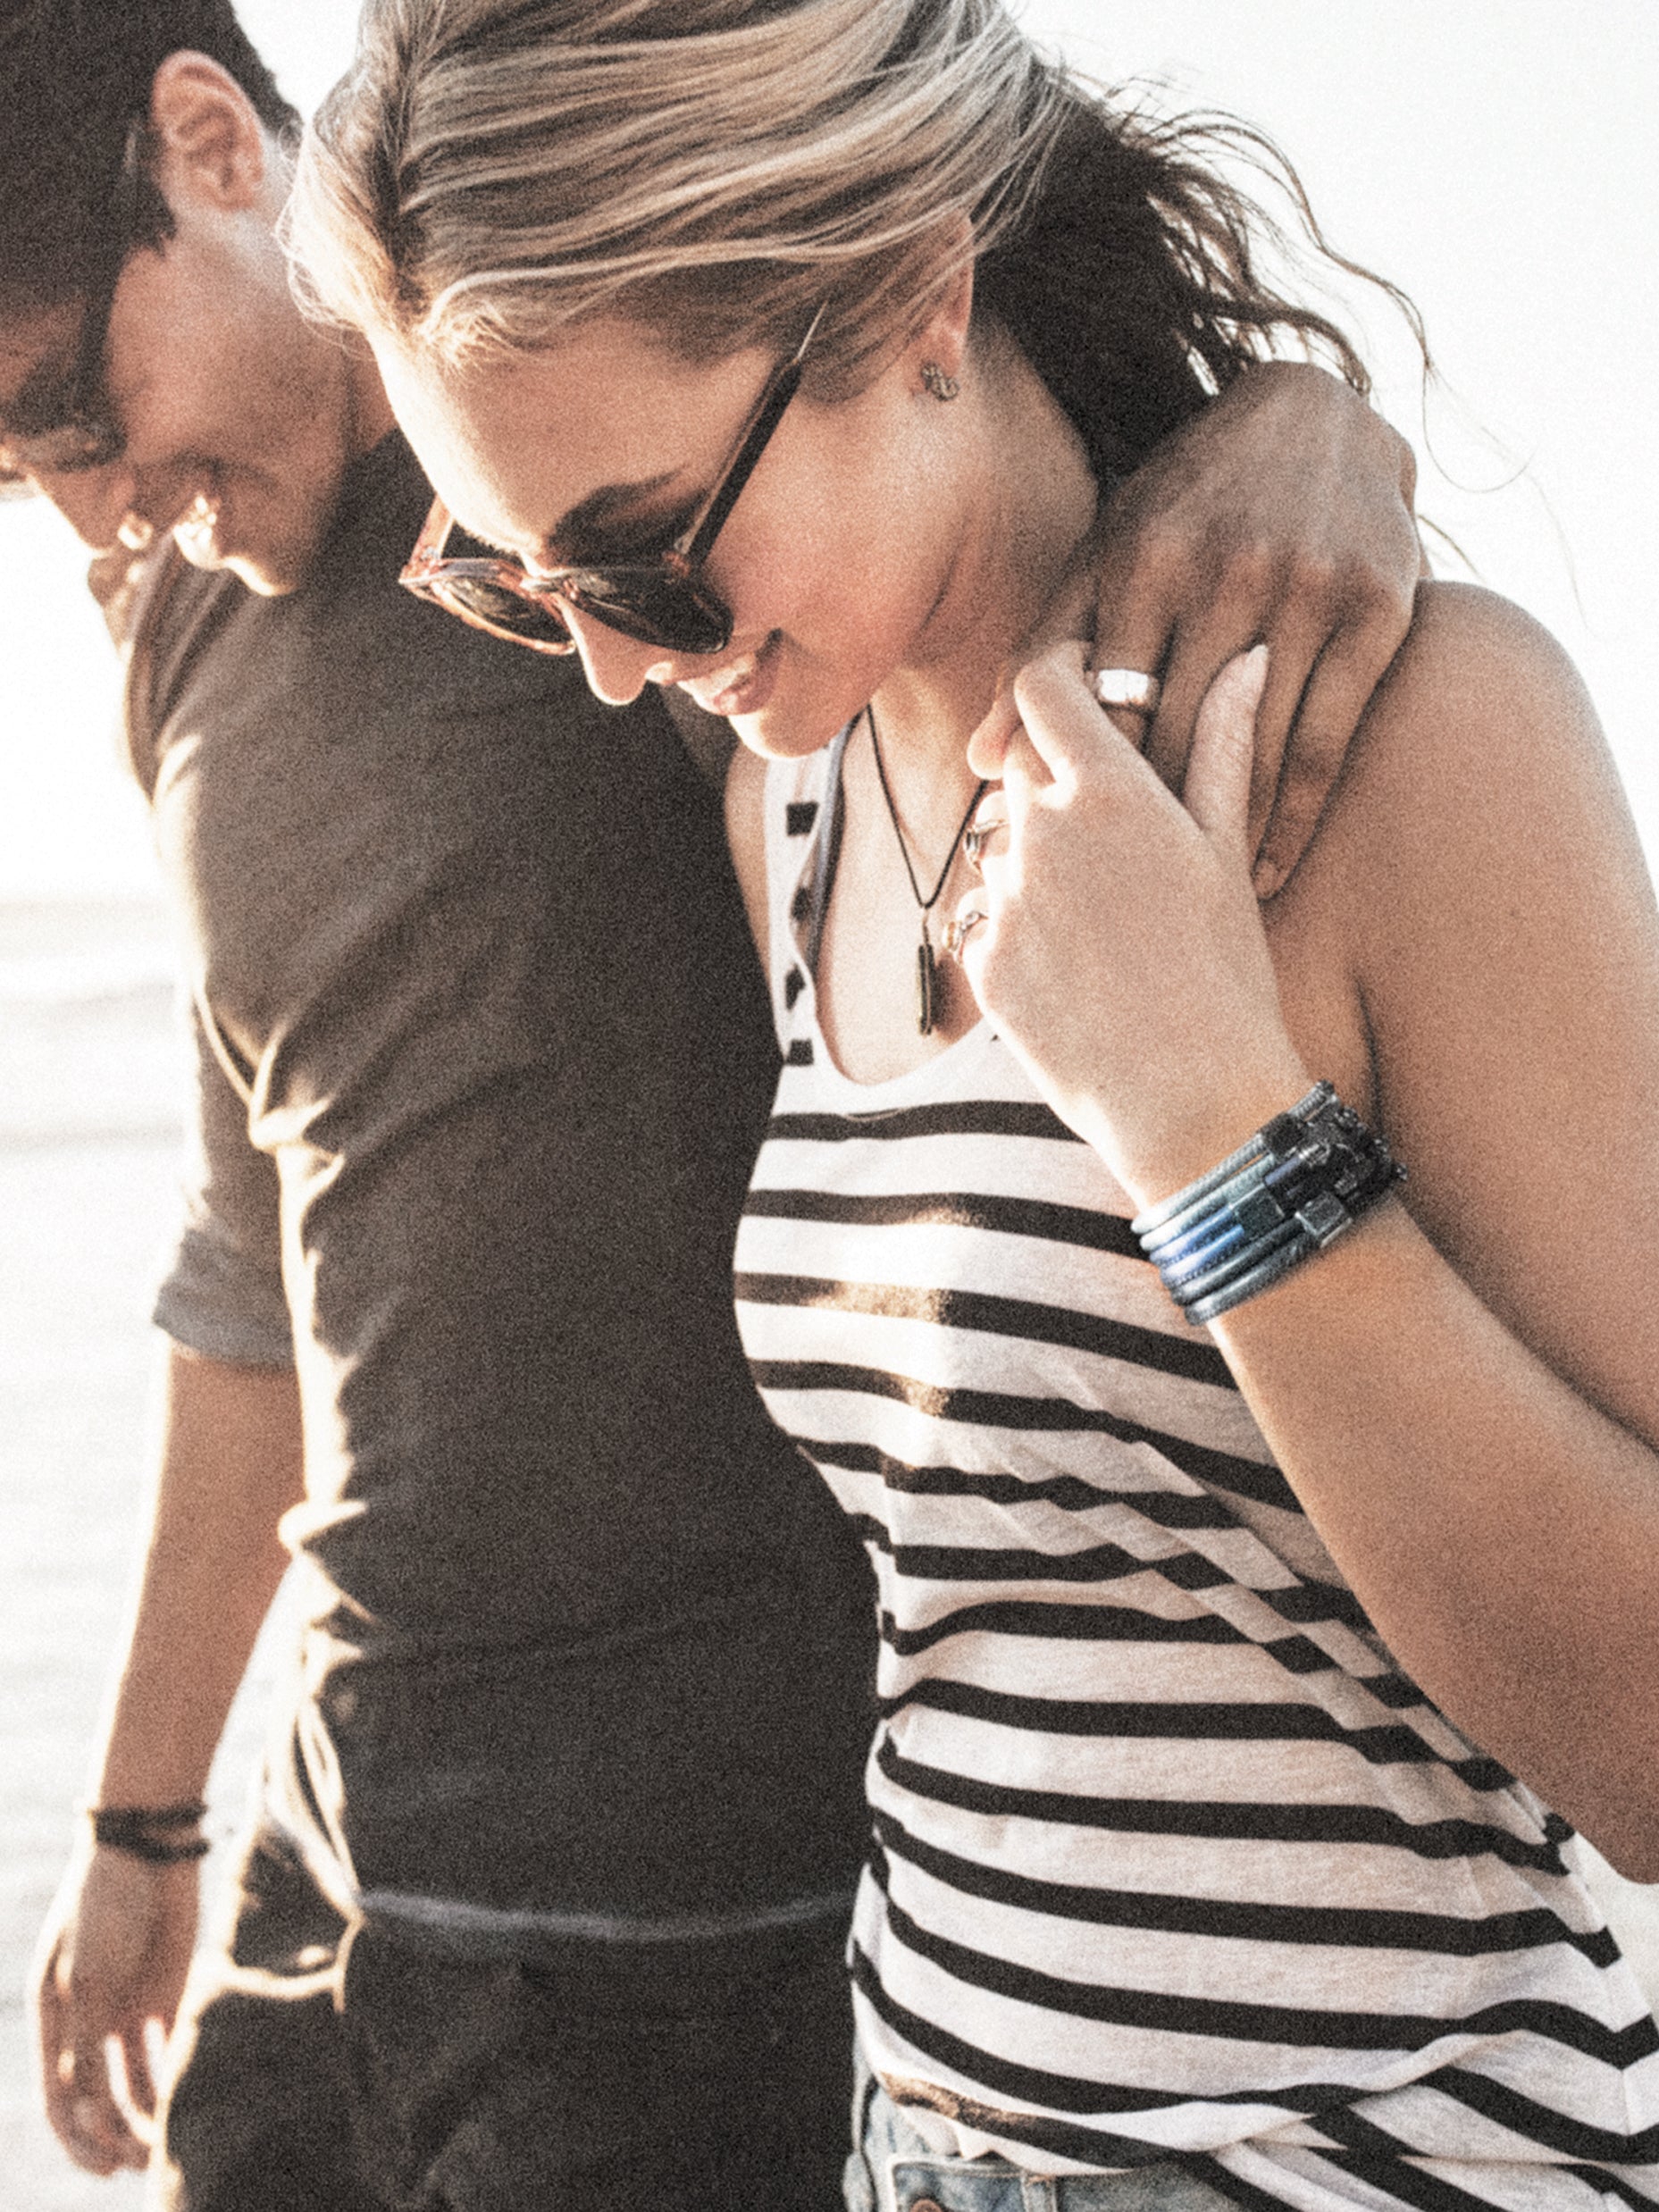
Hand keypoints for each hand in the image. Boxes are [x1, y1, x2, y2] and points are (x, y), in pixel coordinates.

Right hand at [33, 1840, 199, 2174]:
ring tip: (166, 2142)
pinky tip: (184, 2099)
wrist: (150, 1848)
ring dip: (144, 2117)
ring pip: (130, 2084)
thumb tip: (89, 2114)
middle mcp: (87, 2023)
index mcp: (54, 2020)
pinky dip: (169, 2080)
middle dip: (116, 2137)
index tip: (106, 2168)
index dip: (79, 2141)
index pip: (61, 2100)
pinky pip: (163, 2052)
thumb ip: (87, 2042)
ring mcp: (125, 2010)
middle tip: (145, 2162)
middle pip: (97, 2101)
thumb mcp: (90, 1977)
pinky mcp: (164, 1994)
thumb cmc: (107, 1908)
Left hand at [960, 643, 1310, 1203]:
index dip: (1053, 674)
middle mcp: (1041, 830)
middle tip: (1105, 830)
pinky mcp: (980, 957)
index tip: (1074, 684)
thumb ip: (1222, 744)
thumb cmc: (1227, 973)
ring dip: (1032, 858)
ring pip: (997, 843)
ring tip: (1103, 918)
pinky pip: (984, 914)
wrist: (1190, 1100)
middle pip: (1015, 763)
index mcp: (1108, 791)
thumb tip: (1249, 656)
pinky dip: (1018, 926)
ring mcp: (1003, 896)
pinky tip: (1077, 967)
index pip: (1043, 685)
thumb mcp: (1227, 852)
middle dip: (1049, 779)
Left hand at [1088, 362, 1420, 894]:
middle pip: (1176, 736)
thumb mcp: (1103, 561)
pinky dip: (1294, 820)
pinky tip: (1268, 871)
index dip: (1085, 788)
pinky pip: (1326, 743)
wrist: (1315, 418)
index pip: (1103, 709)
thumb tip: (979, 763)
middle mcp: (1226, 567)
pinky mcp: (1377, 608)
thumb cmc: (1182, 508)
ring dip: (1223, 837)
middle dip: (1149, 823)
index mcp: (1144, 558)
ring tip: (1189, 897)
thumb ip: (1042, 659)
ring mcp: (1308, 585)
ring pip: (1253, 749)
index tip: (1074, 849)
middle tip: (1124, 895)